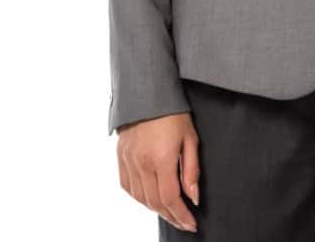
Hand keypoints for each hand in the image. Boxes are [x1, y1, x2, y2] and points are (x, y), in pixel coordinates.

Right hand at [116, 111, 199, 232]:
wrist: (146, 92)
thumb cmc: (172, 113)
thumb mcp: (190, 139)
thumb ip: (191, 171)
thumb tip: (193, 197)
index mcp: (160, 158)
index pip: (170, 198)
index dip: (182, 215)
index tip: (192, 223)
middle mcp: (141, 162)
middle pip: (155, 202)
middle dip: (171, 216)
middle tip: (184, 222)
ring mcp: (128, 159)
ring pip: (140, 197)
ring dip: (155, 209)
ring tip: (169, 212)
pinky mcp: (121, 155)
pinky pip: (126, 185)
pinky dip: (138, 197)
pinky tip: (149, 198)